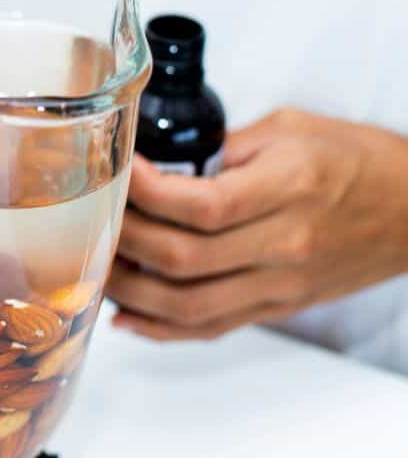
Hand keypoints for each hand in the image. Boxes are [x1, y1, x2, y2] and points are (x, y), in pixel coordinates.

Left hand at [107, 109, 407, 339]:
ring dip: (132, 291)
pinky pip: (213, 327)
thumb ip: (223, 146)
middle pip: (182, 259)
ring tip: (99, 265)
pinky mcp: (280, 306)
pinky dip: (163, 329)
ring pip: (188, 305)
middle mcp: (283, 246)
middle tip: (98, 217)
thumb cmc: (359, 161)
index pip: (199, 205)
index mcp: (286, 190)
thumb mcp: (290, 128)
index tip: (118, 171)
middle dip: (126, 240)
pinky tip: (127, 317)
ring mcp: (281, 284)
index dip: (145, 191)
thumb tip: (162, 161)